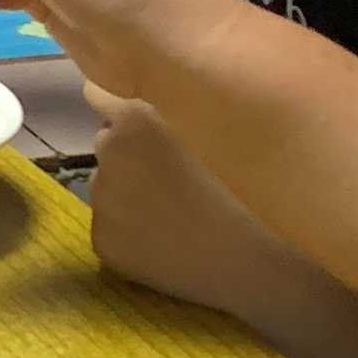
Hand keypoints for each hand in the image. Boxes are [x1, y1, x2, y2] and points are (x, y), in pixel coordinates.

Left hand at [85, 83, 314, 322]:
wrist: (256, 260)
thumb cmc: (249, 184)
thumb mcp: (217, 124)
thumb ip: (172, 103)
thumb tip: (143, 103)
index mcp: (135, 116)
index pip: (102, 97)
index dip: (134, 115)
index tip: (159, 132)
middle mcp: (108, 152)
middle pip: (110, 144)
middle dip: (133, 155)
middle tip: (179, 179)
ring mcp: (102, 200)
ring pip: (110, 187)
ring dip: (131, 194)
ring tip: (179, 214)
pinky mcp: (102, 242)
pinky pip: (112, 226)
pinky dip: (130, 232)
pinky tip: (168, 243)